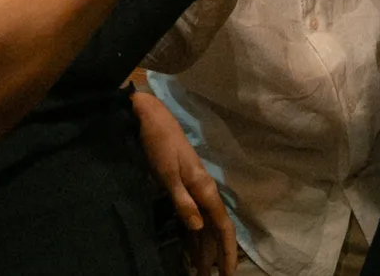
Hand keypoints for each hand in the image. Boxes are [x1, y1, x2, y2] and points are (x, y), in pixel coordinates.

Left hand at [132, 88, 235, 275]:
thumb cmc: (159, 144)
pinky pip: (192, 220)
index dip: (227, 252)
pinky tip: (188, 252)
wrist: (150, 118)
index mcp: (204, 189)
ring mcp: (194, 190)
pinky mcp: (182, 189)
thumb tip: (199, 227)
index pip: (222, 226)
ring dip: (204, 250)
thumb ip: (183, 201)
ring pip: (204, 227)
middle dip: (215, 257)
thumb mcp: (168, 174)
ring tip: (200, 274)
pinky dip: (192, 238)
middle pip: (215, 231)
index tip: (229, 274)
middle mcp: (204, 191)